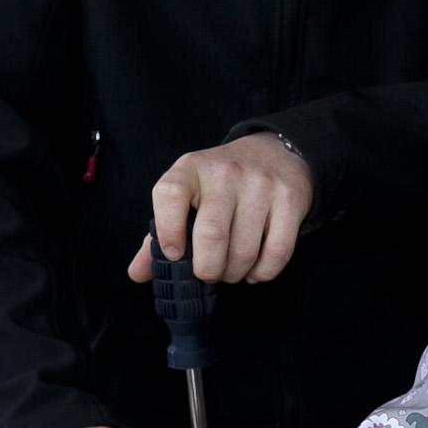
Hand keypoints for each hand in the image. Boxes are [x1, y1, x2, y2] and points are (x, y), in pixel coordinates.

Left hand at [122, 133, 313, 283]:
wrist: (275, 153)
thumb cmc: (220, 184)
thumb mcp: (187, 195)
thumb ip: (158, 234)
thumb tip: (137, 274)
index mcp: (190, 169)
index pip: (169, 194)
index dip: (167, 231)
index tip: (174, 254)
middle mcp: (225, 173)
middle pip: (211, 235)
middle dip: (207, 269)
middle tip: (208, 273)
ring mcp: (261, 185)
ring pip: (244, 251)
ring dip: (235, 274)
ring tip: (231, 270)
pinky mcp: (290, 200)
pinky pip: (276, 252)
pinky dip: (262, 272)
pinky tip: (253, 270)